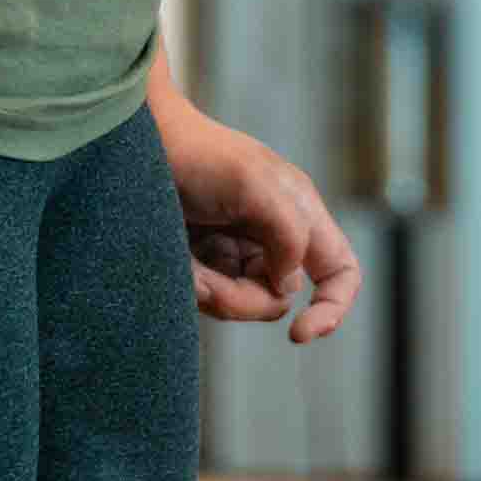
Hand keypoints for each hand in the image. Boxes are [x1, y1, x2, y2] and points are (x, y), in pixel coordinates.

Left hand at [151, 99, 361, 344]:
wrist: (140, 146)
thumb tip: (287, 286)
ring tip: (187, 262)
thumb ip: (286, 230)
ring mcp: (239, 252)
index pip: (340, 271)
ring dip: (210, 291)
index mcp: (299, 212)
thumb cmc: (198, 155)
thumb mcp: (250, 182)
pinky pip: (210, 297)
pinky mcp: (207, 262)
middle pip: (278, 300)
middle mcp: (275, 236)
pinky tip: (178, 261)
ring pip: (241, 304)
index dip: (333, 307)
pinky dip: (192, 285)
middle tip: (205, 280)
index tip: (299, 334)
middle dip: (240, 298)